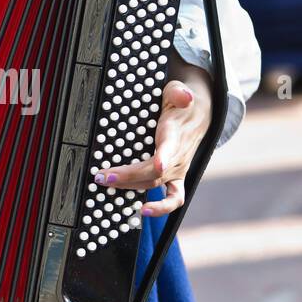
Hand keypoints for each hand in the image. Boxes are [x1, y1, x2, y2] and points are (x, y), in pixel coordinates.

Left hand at [94, 52, 213, 217]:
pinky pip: (173, 198)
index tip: (157, 164)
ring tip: (106, 184)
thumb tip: (184, 95)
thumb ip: (179, 92)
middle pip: (154, 172)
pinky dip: (161, 208)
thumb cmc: (180, 104)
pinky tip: (143, 211)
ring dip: (130, 186)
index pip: (171, 147)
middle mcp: (178, 156)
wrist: (198, 115)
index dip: (164, 156)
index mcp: (176, 134)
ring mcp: (177, 169)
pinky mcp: (176, 178)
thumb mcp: (178, 90)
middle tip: (103, 176)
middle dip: (128, 176)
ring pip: (154, 184)